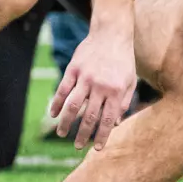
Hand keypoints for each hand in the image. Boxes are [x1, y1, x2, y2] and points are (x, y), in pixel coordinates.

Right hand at [50, 27, 136, 149]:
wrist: (112, 32)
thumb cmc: (124, 58)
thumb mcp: (130, 80)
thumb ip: (125, 102)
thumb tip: (116, 123)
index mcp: (116, 91)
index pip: (108, 119)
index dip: (102, 136)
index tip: (97, 149)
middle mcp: (101, 86)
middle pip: (89, 116)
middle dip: (83, 134)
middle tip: (78, 146)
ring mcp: (85, 77)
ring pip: (73, 105)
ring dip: (66, 122)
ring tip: (61, 134)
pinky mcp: (74, 69)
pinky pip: (63, 89)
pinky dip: (57, 103)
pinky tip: (52, 114)